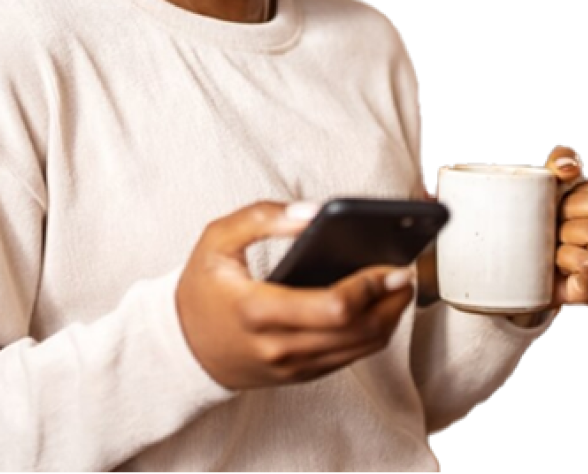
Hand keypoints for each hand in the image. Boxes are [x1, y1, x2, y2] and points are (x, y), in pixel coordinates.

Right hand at [175, 201, 415, 390]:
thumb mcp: (217, 239)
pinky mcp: (301, 375)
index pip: (333, 308)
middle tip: (404, 272)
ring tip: (398, 287)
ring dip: (389, 319)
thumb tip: (314, 213)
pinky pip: (349, 358)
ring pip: (361, 350)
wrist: (183, 346)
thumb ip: (263, 218)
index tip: (389, 264)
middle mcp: (279, 346)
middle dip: (390, 302)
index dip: (369, 287)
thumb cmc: (203, 287)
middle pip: (358, 331)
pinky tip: (378, 307)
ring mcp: (292, 366)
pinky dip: (372, 334)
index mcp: (258, 310)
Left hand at [545, 145, 587, 308]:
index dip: (581, 192)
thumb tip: (570, 168)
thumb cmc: (538, 221)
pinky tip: (557, 263)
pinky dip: (564, 256)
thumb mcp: (547, 184)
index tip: (564, 207)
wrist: (514, 266)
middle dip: (571, 210)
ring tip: (555, 245)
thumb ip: (561, 161)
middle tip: (554, 228)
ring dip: (564, 233)